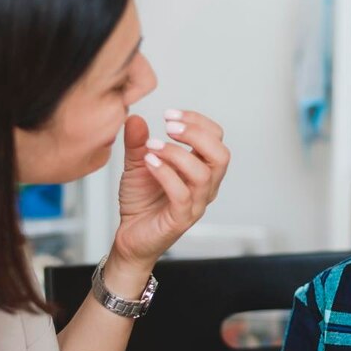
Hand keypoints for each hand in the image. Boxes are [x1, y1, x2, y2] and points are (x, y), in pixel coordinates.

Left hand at [111, 110, 229, 268]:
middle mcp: (205, 187)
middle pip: (220, 155)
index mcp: (201, 169)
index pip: (216, 138)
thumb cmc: (141, 203)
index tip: (169, 114)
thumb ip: (137, 142)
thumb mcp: (137, 164)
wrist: (130, 237)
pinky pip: (182, 194)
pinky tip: (149, 163)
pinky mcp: (181, 219)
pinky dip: (165, 173)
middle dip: (196, 134)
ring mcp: (196, 204)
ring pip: (204, 174)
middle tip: (169, 126)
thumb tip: (135, 119)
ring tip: (152, 146)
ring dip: (177, 153)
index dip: (197, 121)